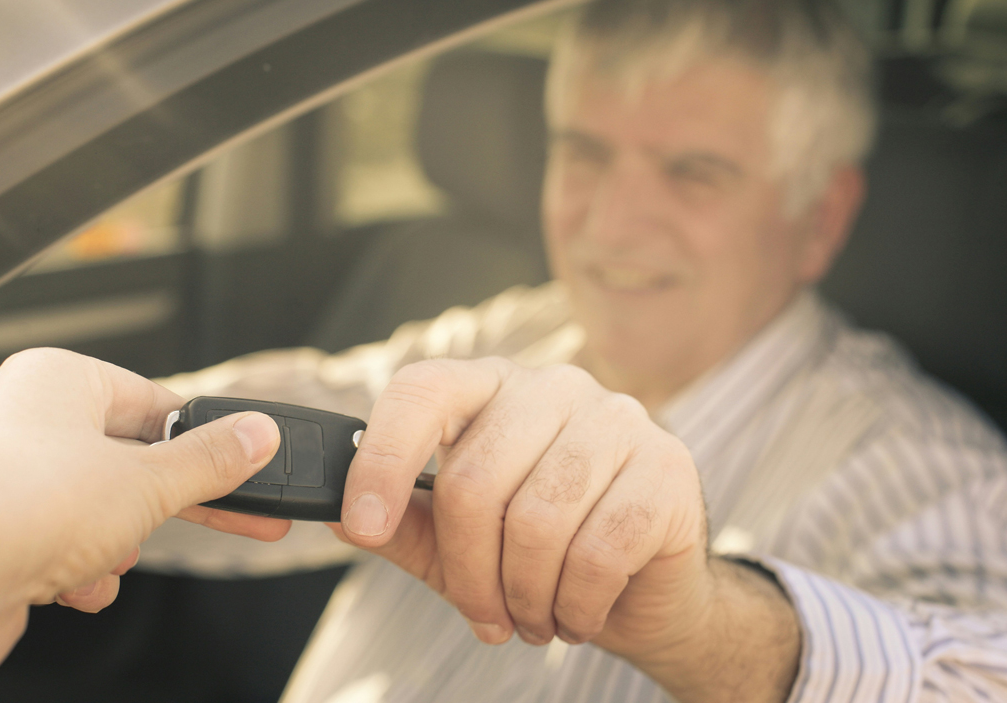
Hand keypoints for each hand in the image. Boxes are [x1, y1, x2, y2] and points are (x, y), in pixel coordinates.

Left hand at [0, 348, 283, 702]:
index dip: (205, 440)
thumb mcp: (149, 481)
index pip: (154, 404)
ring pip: (96, 509)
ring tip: (106, 558)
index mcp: (59, 380)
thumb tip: (258, 435)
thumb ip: (211, 461)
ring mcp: (5, 478)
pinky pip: (59, 545)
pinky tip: (73, 585)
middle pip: (130, 460)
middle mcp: (25, 419)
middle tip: (239, 517)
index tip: (246, 464)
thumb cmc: (26, 504)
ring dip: (115, 544)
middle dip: (171, 503)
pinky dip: (77, 570)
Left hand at [331, 358, 797, 701]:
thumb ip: (406, 526)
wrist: (648, 588)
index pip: (424, 391)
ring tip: (532, 618)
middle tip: (484, 618)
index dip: (383, 457)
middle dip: (470, 572)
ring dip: (525, 595)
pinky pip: (598, 551)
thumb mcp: (459, 546)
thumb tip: (340, 517)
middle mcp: (553, 387)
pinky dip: (575, 604)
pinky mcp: (666, 467)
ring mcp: (617, 419)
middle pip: (476, 479)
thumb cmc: (543, 555)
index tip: (362, 525)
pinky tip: (575, 614)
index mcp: (492, 388)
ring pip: (537, 520)